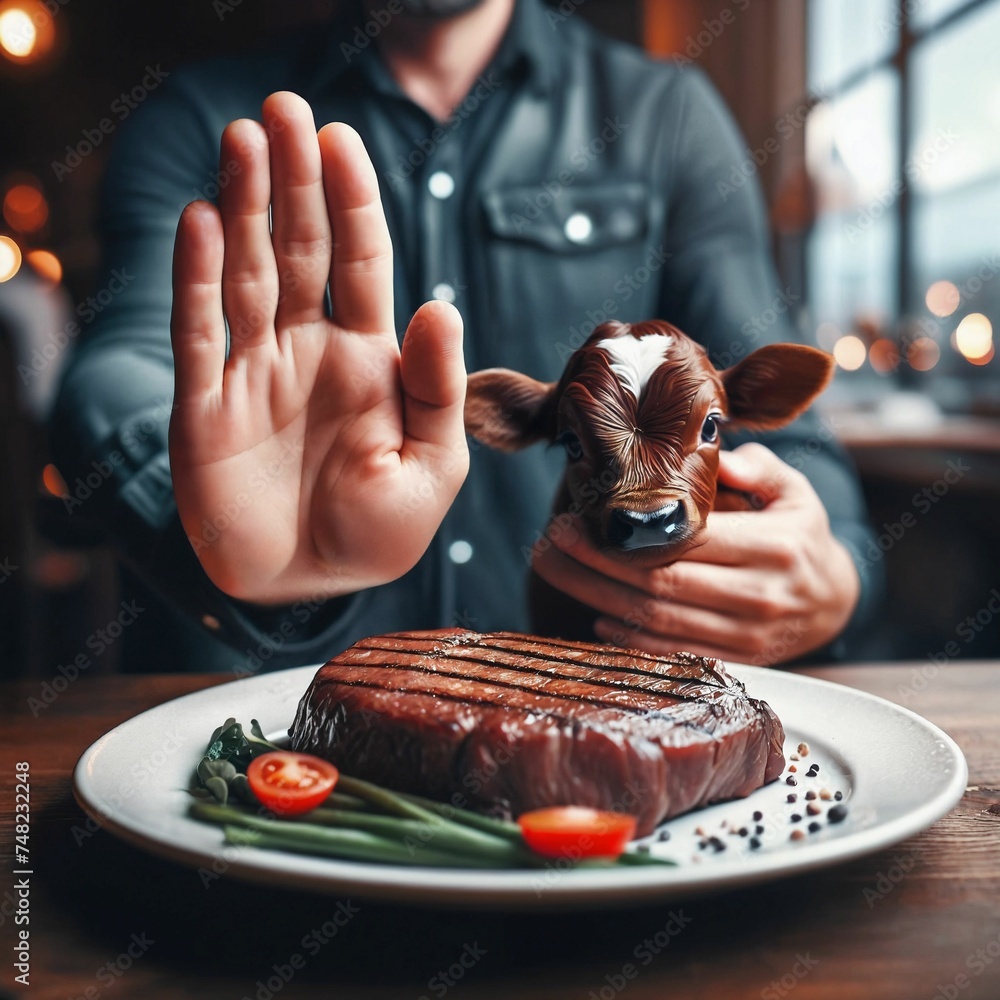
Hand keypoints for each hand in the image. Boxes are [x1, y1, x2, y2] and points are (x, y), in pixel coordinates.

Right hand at [169, 92, 468, 602]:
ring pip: (247, 275)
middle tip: (283, 108)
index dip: (352, 204)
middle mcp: (308, 352)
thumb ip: (437, 391)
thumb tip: (440, 306)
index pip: (360, 265)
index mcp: (369, 361)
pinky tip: (202, 222)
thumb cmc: (377, 533)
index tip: (340, 141)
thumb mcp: (432, 468)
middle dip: (293, 182)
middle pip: (299, 251)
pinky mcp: (205, 407)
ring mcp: (253, 374)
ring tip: (243, 141)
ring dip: (244, 208)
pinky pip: (200, 333)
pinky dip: (198, 279)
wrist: (310, 587)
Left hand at [532, 443, 859, 663]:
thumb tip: (716, 455)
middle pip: (659, 583)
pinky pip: (673, 652)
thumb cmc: (799, 534)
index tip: (575, 517)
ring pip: (657, 621)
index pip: (686, 542)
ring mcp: (748, 635)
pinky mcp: (736, 660)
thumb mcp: (792, 490)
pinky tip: (594, 613)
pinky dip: (629, 637)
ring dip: (597, 598)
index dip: (624, 535)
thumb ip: (756, 468)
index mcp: (773, 546)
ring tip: (554, 571)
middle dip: (594, 564)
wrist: (833, 599)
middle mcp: (760, 595)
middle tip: (547, 544)